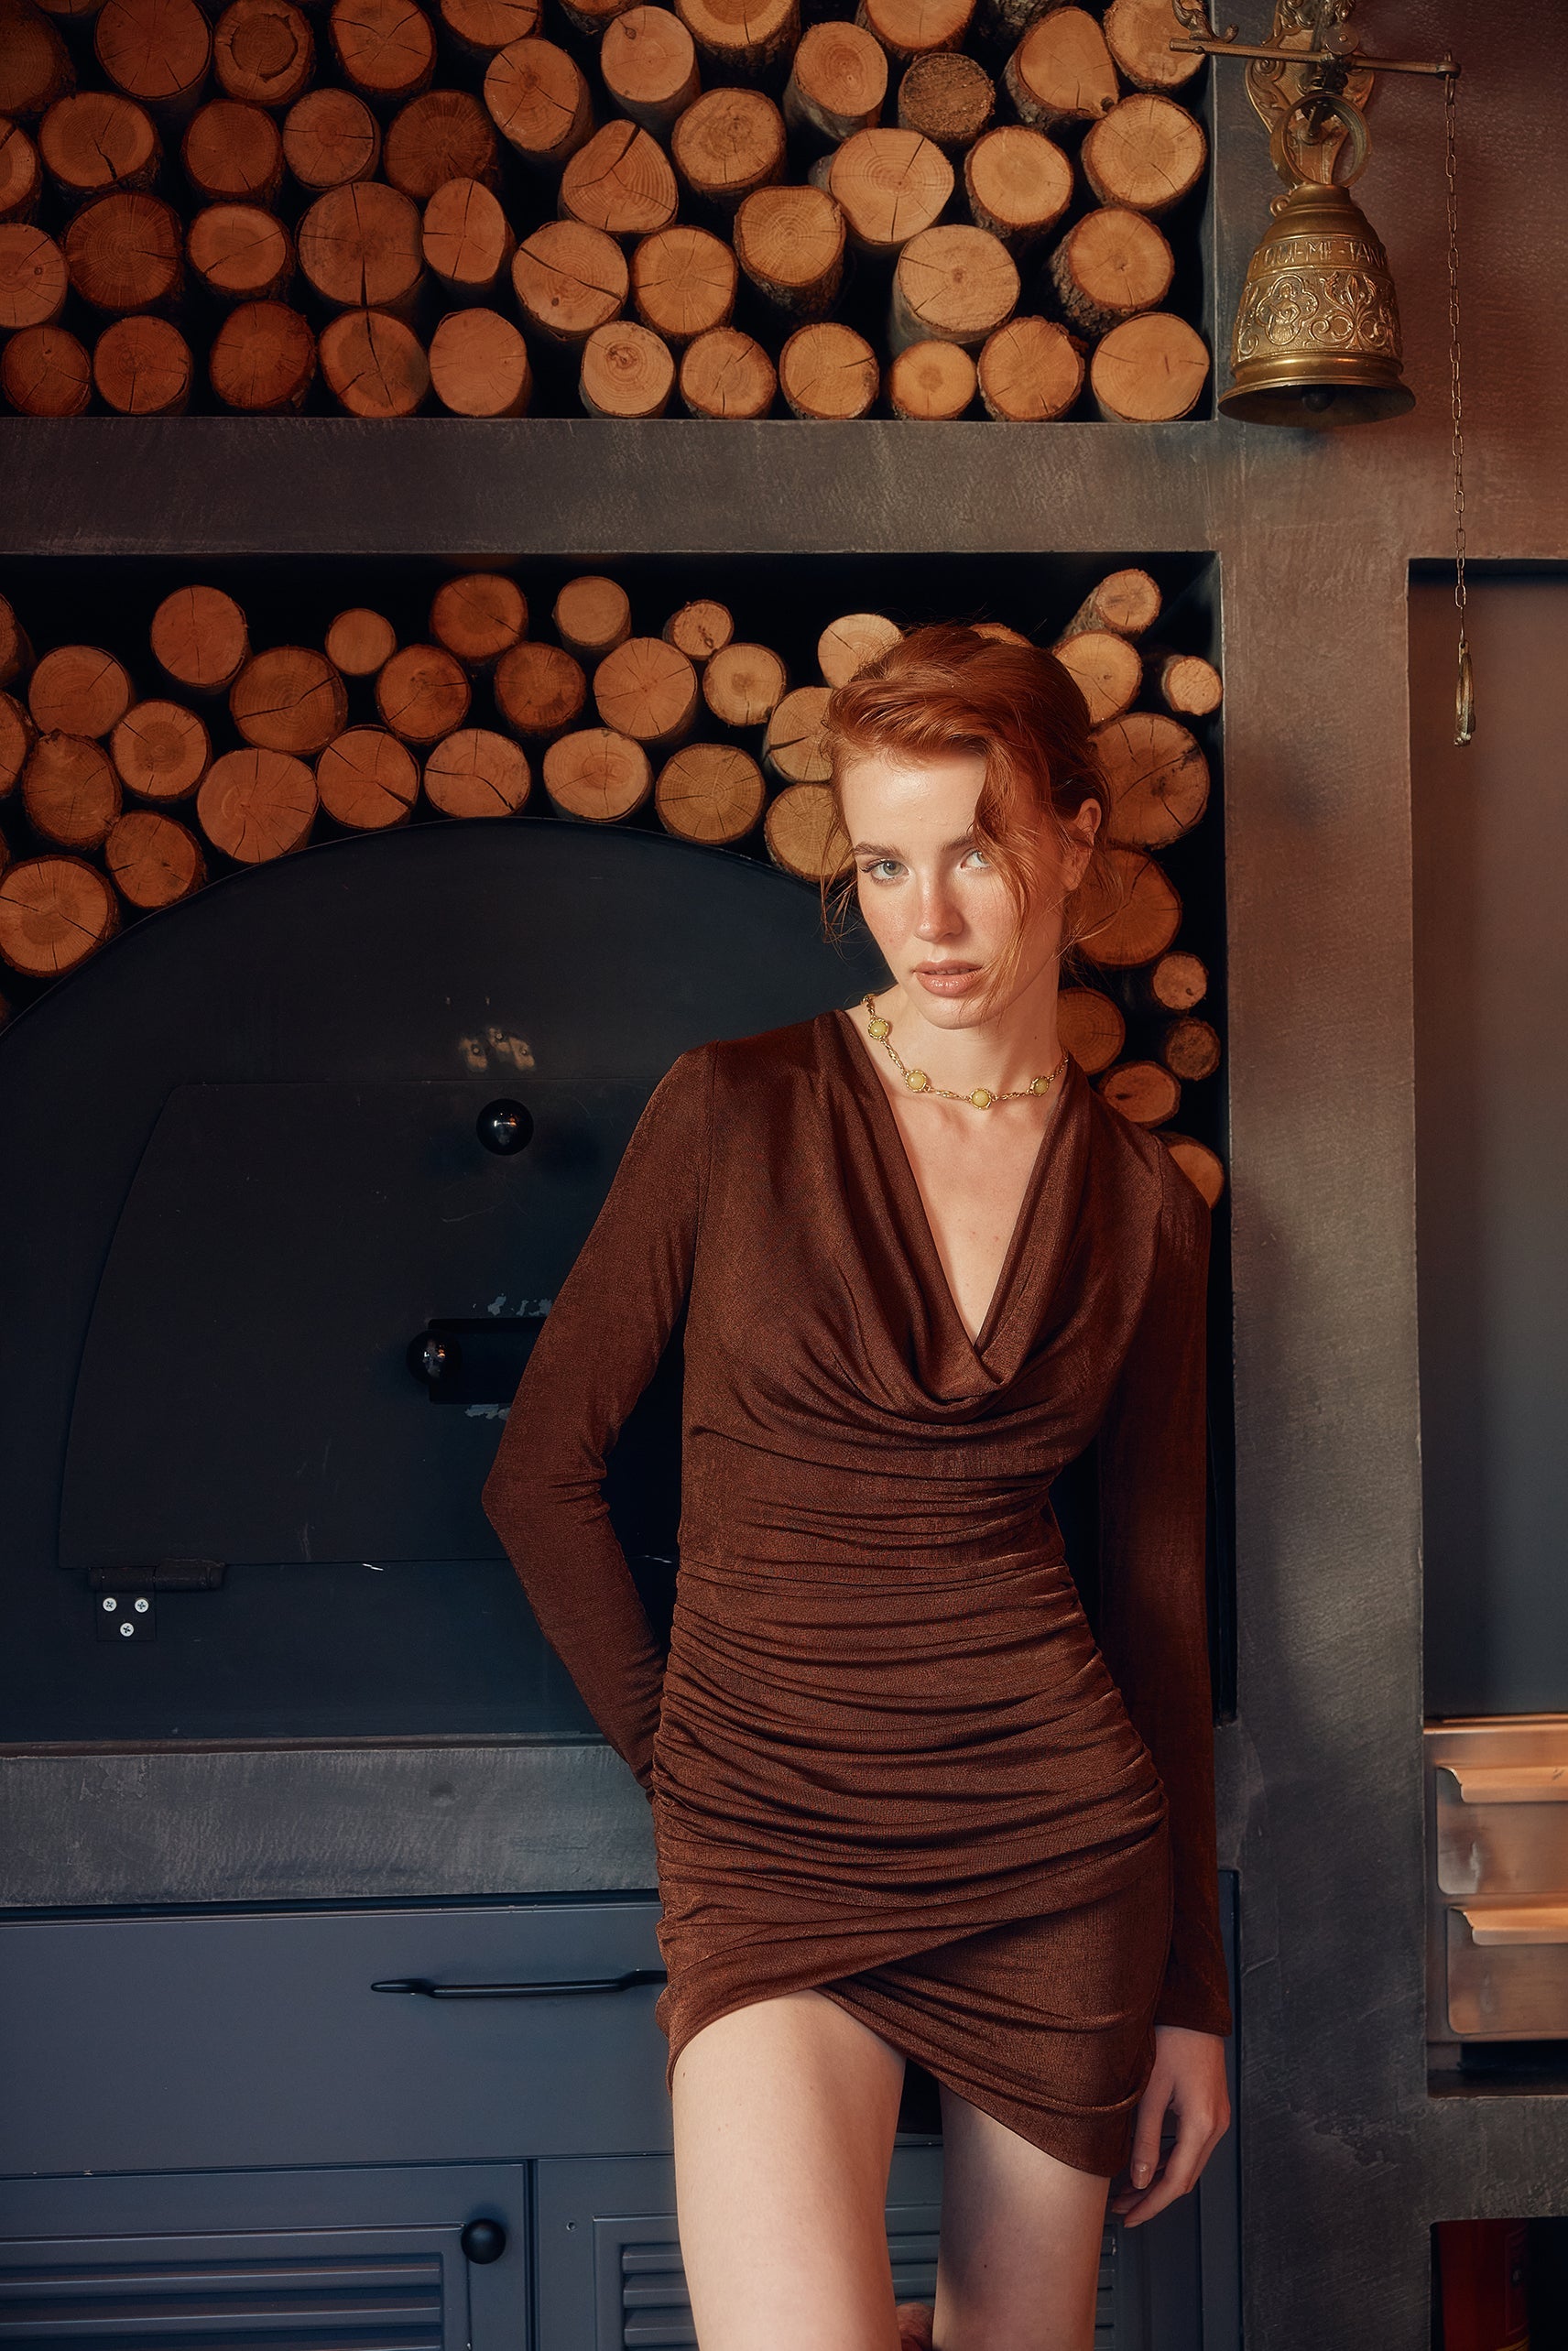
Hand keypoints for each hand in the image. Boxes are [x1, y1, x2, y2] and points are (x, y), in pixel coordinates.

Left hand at [1108, 2024, 1229, 2227]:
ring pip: (1189, 2164)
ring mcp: (1216, 2118)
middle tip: (1123, 2208)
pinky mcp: (1211, 2109)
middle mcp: (1215, 2126)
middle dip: (1153, 2197)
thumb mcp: (1151, 2091)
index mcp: (1202, 2125)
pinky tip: (1150, 2164)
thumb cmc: (1173, 2039)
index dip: (1152, 2205)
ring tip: (1130, 2190)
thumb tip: (1138, 2178)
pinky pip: (1192, 2147)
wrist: (1193, 2010)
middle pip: (1184, 2178)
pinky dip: (1170, 2161)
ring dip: (1160, 2180)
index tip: (1132, 2218)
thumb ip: (1145, 2138)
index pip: (1176, 2182)